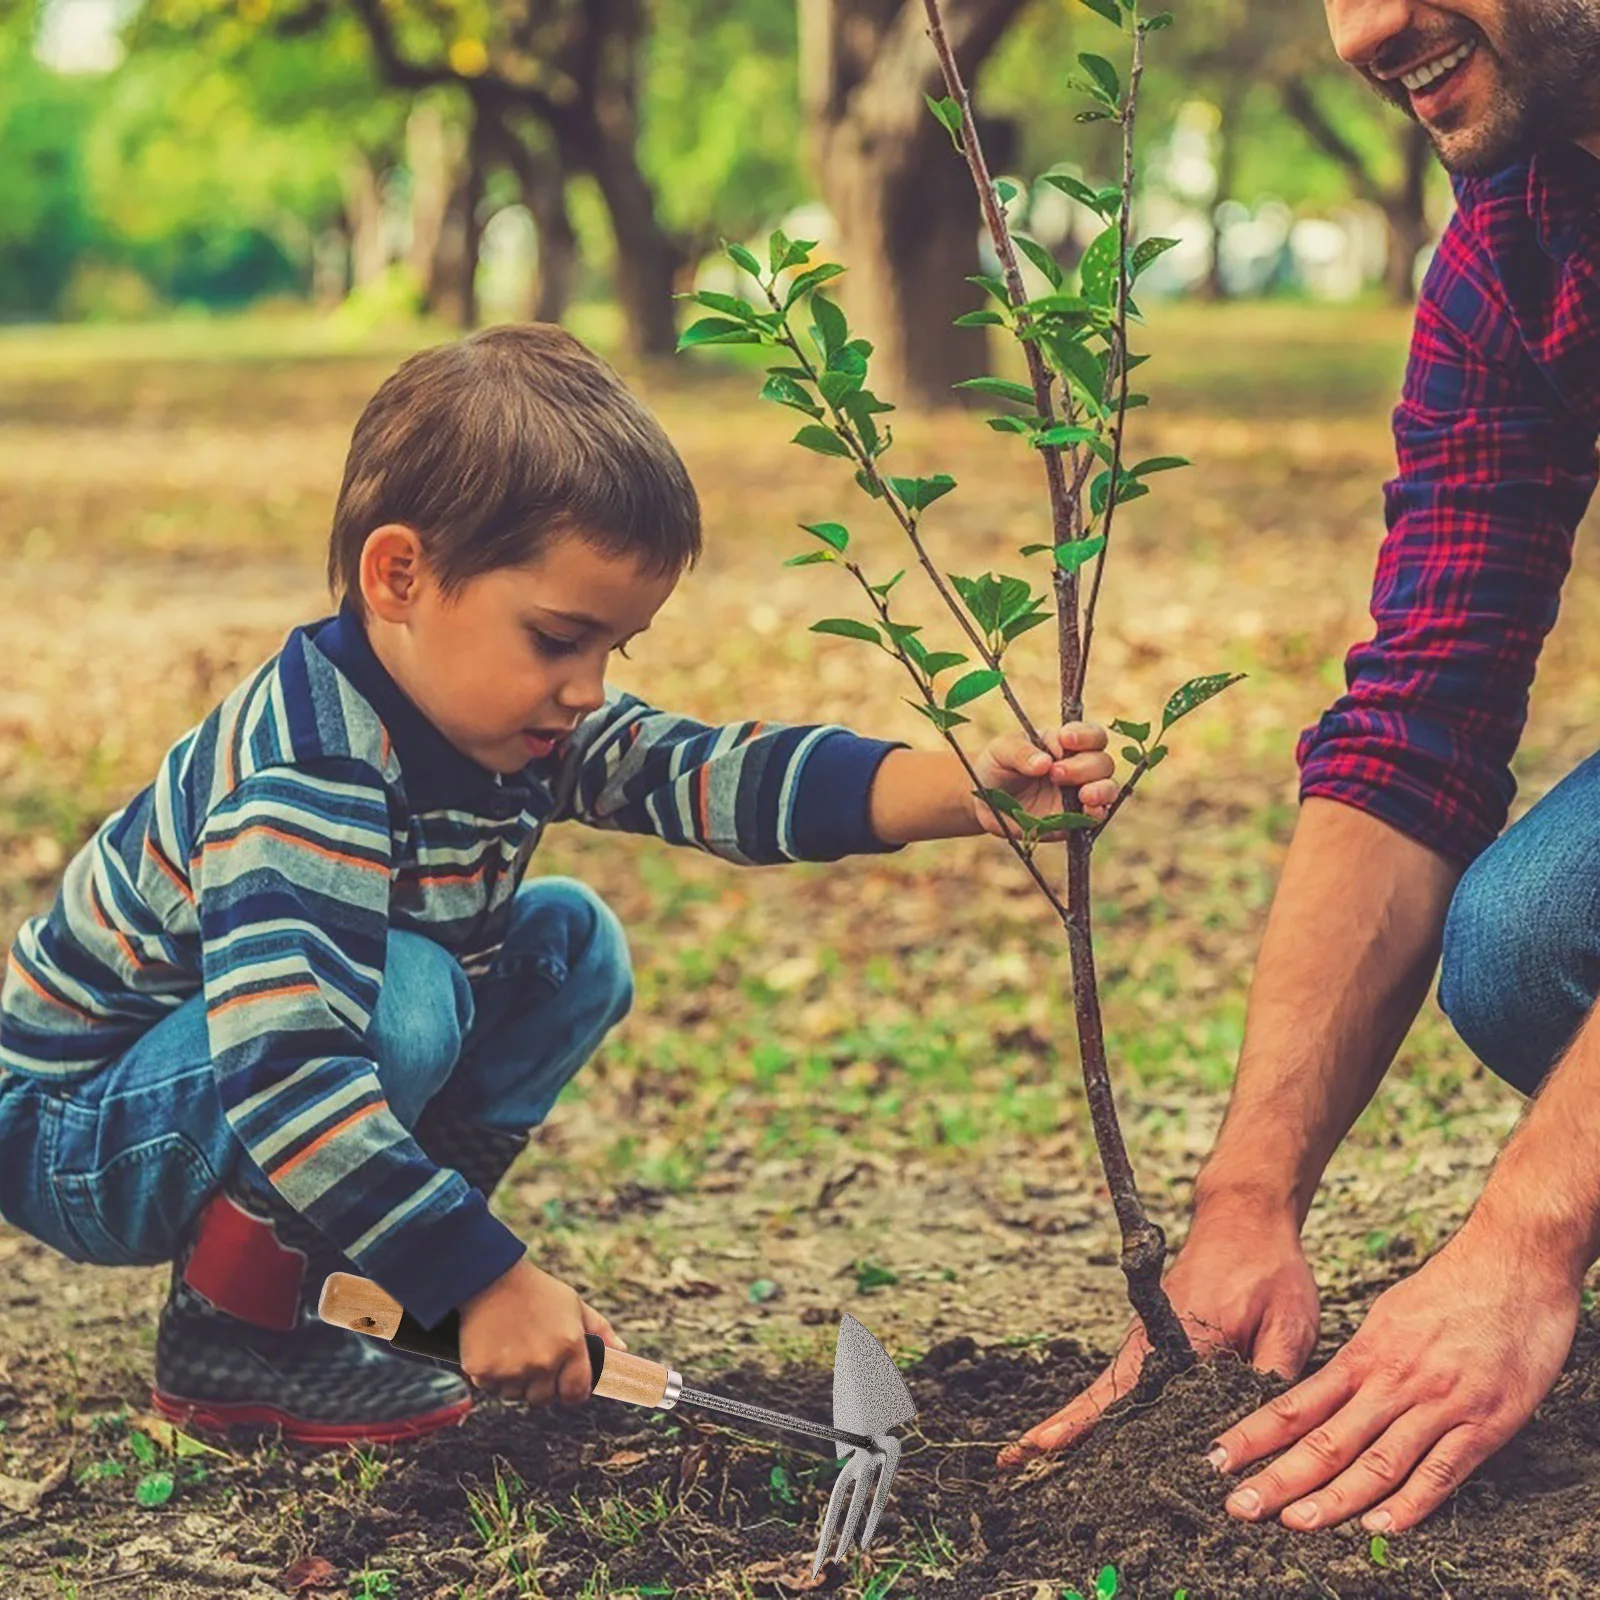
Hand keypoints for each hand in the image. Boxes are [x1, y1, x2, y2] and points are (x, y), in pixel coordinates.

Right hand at [458, 1256, 626, 1407]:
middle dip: (540, 1384)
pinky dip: (491, 1375)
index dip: (572, 1391)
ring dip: (515, 1380)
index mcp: (569, 1345)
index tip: (565, 1384)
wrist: (490, 1277)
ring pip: (515, 1395)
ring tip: (512, 1348)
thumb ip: (600, 1331)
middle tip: (532, 1357)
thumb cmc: (536, 1291)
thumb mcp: (574, 1304)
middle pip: (543, 1398)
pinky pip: (491, 1388)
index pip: (577, 1392)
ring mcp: (512, 1369)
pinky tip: (494, 1348)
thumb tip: (622, 1352)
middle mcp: (543, 1361)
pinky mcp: (483, 1371)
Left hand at [971, 724, 1117, 837]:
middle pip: (1102, 761)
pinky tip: (1088, 811)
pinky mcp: (1075, 819)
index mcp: (1064, 743)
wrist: (985, 803)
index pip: (1091, 735)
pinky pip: (1097, 816)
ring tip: (1084, 795)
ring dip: (1101, 789)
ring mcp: (1079, 794)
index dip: (1085, 736)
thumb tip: (1044, 763)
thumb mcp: (1000, 751)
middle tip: (1055, 774)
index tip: (1066, 740)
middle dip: (1083, 766)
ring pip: (1108, 787)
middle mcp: (1078, 766)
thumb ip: (1020, 752)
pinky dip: (1098, 813)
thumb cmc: (996, 767)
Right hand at [998, 1198, 1318, 1469]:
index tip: (1045, 1443)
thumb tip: (1260, 1436)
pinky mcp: (1159, 1338)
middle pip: (1102, 1394)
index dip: (1084, 1420)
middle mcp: (1153, 1338)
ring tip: (1036, 1454)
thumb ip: (1272, 1378)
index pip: (1124, 1389)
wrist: (1247, 1216)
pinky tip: (1096, 1434)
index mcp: (1179, 1336)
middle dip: (1061, 1427)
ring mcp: (1150, 1338)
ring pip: (1111, 1389)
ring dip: (1078, 1420)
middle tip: (1013, 1459)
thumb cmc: (1269, 1266)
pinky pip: (1127, 1380)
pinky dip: (1104, 1406)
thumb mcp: (1289, 1324)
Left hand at [1207, 1222, 1579, 1533]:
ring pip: (1376, 1462)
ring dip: (1333, 1499)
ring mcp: (1436, 1404)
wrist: (1514, 1264)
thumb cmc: (1451, 1289)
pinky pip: (1441, 1470)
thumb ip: (1361, 1358)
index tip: (1217, 1458)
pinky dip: (1411, 1503)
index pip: (1297, 1404)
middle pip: (1325, 1440)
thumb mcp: (1390, 1315)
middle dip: (1278, 1478)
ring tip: (1294, 1523)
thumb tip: (1330, 1389)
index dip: (1254, 1435)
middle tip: (1237, 1506)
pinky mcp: (1483, 1423)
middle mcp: (1392, 1382)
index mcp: (1364, 1355)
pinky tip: (1381, 1527)